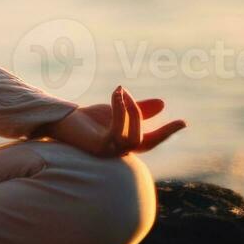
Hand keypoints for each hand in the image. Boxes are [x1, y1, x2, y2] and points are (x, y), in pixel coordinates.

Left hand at [38, 85, 185, 156]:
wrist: (60, 120)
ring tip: (121, 91)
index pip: (150, 140)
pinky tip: (116, 94)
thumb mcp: (116, 110)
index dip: (167, 132)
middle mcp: (119, 151)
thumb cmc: (86, 119)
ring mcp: (109, 152)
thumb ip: (137, 109)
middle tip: (142, 96)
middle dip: (148, 121)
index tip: (184, 122)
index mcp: (125, 143)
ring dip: (131, 111)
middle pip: (144, 142)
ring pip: (133, 139)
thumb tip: (162, 104)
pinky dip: (120, 111)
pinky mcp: (99, 148)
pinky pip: (117, 132)